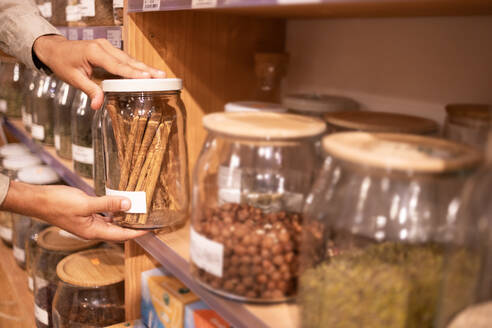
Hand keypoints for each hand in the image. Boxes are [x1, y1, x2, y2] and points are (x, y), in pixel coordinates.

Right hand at [2, 182, 146, 240]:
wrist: (38, 200)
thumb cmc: (58, 204)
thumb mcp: (85, 203)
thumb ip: (107, 204)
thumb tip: (127, 204)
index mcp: (93, 231)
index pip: (121, 235)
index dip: (137, 233)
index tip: (151, 230)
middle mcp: (92, 230)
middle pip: (118, 231)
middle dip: (133, 227)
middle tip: (148, 220)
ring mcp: (88, 223)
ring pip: (111, 223)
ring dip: (124, 218)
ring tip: (138, 212)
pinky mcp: (85, 215)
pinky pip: (103, 215)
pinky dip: (113, 211)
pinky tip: (120, 204)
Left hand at [32, 35, 165, 109]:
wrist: (55, 50)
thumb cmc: (63, 63)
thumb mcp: (73, 79)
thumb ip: (89, 90)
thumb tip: (98, 105)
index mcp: (94, 52)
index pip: (117, 65)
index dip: (133, 72)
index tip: (148, 77)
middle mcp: (104, 47)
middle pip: (128, 60)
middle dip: (146, 69)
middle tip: (162, 76)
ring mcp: (107, 47)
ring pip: (129, 59)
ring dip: (144, 68)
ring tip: (160, 75)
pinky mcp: (109, 50)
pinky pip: (125, 59)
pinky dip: (136, 66)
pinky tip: (147, 72)